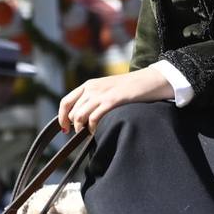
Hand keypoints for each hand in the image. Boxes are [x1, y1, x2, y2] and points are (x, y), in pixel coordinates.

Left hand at [57, 68, 173, 133]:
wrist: (151, 80)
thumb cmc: (131, 89)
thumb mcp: (108, 89)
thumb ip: (94, 99)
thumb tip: (81, 118)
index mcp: (89, 85)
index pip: (65, 102)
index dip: (61, 117)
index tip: (65, 129)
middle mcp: (92, 88)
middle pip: (72, 112)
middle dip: (74, 126)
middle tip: (83, 134)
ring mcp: (101, 94)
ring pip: (80, 116)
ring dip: (82, 128)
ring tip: (90, 133)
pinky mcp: (112, 100)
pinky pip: (94, 118)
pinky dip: (92, 128)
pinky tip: (97, 131)